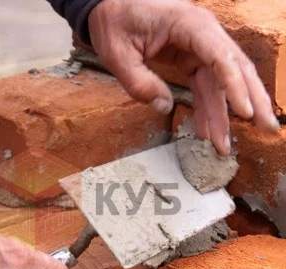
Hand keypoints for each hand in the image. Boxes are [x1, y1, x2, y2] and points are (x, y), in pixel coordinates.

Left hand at [88, 0, 279, 155]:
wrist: (110, 8)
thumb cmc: (115, 24)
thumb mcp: (118, 55)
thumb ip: (139, 82)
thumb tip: (164, 107)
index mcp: (188, 25)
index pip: (221, 57)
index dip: (235, 87)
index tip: (245, 113)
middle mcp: (201, 34)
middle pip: (235, 69)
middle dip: (251, 100)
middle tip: (266, 128)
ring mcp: (198, 47)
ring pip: (221, 83)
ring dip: (225, 115)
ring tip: (226, 145)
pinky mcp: (190, 58)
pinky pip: (204, 86)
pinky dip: (206, 109)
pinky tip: (206, 131)